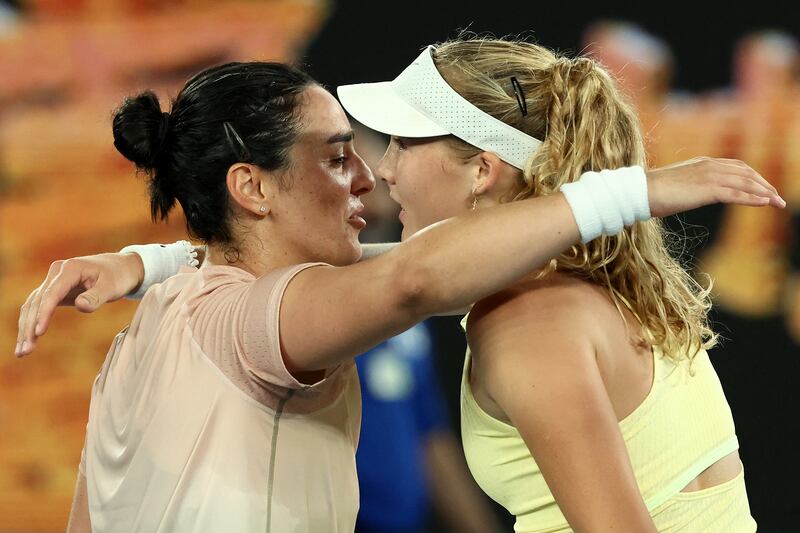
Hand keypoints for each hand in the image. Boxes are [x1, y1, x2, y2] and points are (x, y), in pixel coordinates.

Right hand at [15, 253, 144, 356]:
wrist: (121, 267)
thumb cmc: (118, 277)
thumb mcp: (112, 287)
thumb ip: (96, 296)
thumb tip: (80, 306)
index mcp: (70, 268)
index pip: (52, 293)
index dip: (44, 313)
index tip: (39, 332)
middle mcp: (57, 272)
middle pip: (37, 301)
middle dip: (29, 326)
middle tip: (25, 351)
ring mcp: (53, 280)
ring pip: (33, 305)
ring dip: (26, 327)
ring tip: (22, 352)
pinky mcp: (54, 290)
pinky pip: (38, 306)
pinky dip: (32, 322)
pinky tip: (28, 339)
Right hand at [647, 157, 784, 216]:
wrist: (640, 191)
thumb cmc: (652, 192)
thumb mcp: (676, 186)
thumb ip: (690, 186)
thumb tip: (691, 195)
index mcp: (702, 163)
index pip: (737, 167)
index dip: (754, 177)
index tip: (765, 188)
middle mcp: (709, 165)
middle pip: (746, 173)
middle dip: (764, 185)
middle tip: (778, 197)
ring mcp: (709, 176)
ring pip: (745, 183)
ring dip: (764, 192)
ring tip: (777, 202)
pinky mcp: (707, 189)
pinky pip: (736, 193)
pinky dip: (753, 198)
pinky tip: (765, 203)